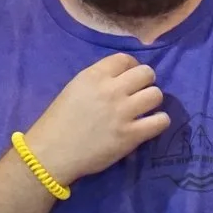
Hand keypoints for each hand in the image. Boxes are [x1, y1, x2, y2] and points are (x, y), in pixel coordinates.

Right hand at [23, 54, 171, 184]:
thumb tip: (122, 80)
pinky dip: (159, 121)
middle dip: (145, 82)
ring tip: (144, 110)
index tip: (129, 78)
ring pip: (156, 95)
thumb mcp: (74, 89)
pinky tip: (150, 125)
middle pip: (146, 73)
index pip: (125, 59)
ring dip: (152, 101)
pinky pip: (161, 120)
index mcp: (94, 76)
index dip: (131, 67)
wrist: (51, 153)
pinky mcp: (131, 135)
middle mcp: (111, 90)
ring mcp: (123, 112)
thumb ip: (98, 80)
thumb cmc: (57, 122)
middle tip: (139, 94)